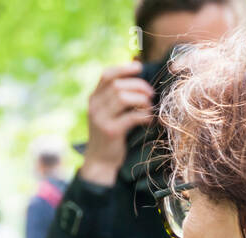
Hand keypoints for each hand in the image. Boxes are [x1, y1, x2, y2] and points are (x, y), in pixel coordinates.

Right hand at [78, 63, 154, 185]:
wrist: (100, 162)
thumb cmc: (110, 135)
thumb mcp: (108, 113)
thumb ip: (117, 96)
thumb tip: (138, 71)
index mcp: (94, 98)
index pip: (107, 75)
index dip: (124, 68)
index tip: (140, 68)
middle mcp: (94, 106)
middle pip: (118, 85)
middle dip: (139, 86)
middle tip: (151, 94)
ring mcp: (101, 119)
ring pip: (123, 97)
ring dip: (141, 100)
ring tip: (149, 107)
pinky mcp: (110, 131)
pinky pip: (131, 116)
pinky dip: (144, 116)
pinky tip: (149, 120)